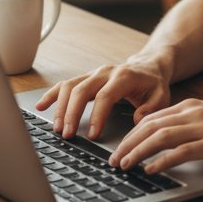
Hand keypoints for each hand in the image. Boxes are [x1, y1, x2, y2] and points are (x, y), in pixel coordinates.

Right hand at [35, 57, 171, 139]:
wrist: (148, 66)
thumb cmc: (153, 84)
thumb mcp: (162, 96)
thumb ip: (151, 108)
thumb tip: (137, 119)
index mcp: (124, 77)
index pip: (106, 95)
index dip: (97, 115)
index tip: (93, 135)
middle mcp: (105, 72)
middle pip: (82, 89)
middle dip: (72, 113)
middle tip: (68, 134)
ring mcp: (93, 74)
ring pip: (70, 86)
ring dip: (60, 107)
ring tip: (57, 128)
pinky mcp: (85, 78)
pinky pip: (65, 84)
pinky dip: (52, 95)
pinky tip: (41, 107)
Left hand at [108, 99, 202, 172]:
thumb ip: (193, 125)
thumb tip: (171, 141)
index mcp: (191, 106)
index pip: (151, 118)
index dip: (131, 133)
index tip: (119, 147)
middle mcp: (193, 113)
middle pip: (149, 126)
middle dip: (127, 143)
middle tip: (113, 159)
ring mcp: (202, 127)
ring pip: (159, 137)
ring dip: (137, 152)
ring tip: (124, 165)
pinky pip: (180, 152)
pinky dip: (161, 161)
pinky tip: (150, 170)